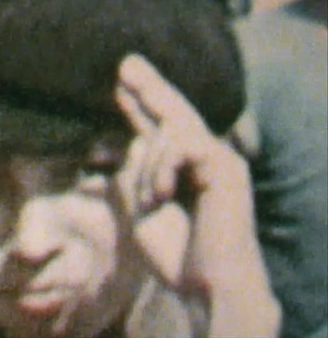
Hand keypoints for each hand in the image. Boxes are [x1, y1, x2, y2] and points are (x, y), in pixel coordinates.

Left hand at [114, 54, 279, 337]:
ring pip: (169, 132)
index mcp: (179, 167)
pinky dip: (165, 169)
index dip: (138, 103)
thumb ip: (134, 169)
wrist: (204, 284)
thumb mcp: (139, 205)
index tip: (120, 81)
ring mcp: (217, 159)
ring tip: (154, 202)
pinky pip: (183, 146)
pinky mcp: (227, 167)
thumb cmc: (174, 250)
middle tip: (126, 62)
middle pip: (172, 111)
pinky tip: (163, 195)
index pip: (157, 126)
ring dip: (150, 168)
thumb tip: (134, 138)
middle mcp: (202, 157)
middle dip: (148, 86)